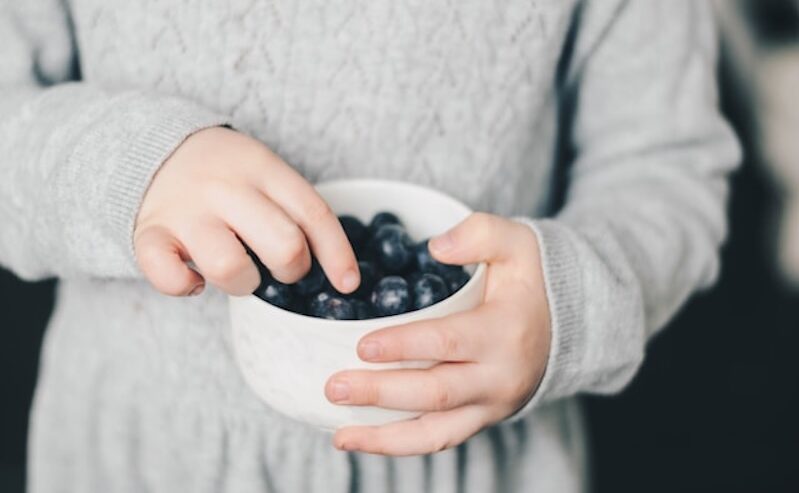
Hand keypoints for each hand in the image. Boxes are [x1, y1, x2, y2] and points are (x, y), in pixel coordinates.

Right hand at [134, 127, 358, 295]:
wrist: (153, 147)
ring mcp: (185, 210)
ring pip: (230, 267)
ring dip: (244, 284)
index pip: (313, 214)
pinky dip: (185, 286)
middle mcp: (225, 187)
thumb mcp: (265, 172)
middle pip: (284, 246)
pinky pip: (169, 276)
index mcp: (262, 168)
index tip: (348, 282)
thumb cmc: (226, 175)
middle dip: (292, 270)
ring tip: (239, 273)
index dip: (337, 254)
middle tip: (281, 267)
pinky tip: (195, 280)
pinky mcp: (149, 233)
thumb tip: (340, 272)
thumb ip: (294, 209)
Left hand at [325, 213, 550, 454]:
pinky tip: (361, 439)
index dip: (404, 346)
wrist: (568, 324)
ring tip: (340, 435)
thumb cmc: (531, 281)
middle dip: (380, 393)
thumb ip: (480, 234)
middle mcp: (500, 377)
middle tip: (334, 387)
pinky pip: (439, 440)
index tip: (361, 345)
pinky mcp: (482, 419)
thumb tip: (435, 248)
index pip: (447, 343)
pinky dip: (399, 446)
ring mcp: (492, 405)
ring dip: (384, 438)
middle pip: (434, 393)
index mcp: (505, 332)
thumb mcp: (517, 243)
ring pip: (435, 432)